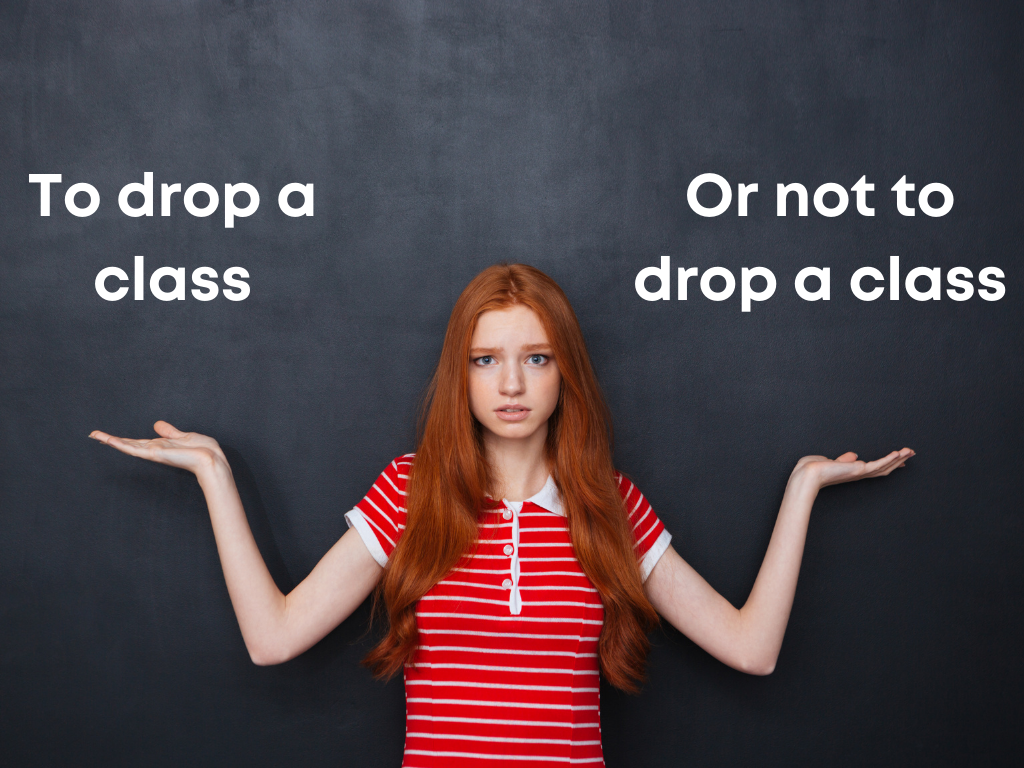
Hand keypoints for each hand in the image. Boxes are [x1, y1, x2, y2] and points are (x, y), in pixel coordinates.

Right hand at [89, 421, 226, 475]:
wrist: (211, 459)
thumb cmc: (203, 450)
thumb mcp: (184, 436)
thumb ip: (170, 432)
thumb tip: (156, 425)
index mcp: (161, 446)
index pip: (138, 442)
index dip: (124, 439)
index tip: (109, 435)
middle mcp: (155, 451)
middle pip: (129, 444)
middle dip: (111, 440)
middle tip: (94, 434)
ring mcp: (154, 453)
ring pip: (128, 446)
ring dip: (111, 440)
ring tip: (95, 435)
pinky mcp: (156, 454)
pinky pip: (135, 449)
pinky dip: (122, 444)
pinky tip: (110, 440)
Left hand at [792, 447, 914, 489]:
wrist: (807, 475)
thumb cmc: (813, 469)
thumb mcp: (832, 462)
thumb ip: (844, 460)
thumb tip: (853, 455)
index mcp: (852, 472)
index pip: (874, 467)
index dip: (888, 463)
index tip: (898, 459)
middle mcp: (858, 474)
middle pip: (883, 467)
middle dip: (898, 460)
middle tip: (911, 453)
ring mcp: (859, 473)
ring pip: (884, 466)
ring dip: (898, 459)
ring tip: (910, 452)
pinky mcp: (858, 470)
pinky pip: (877, 465)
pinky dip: (888, 459)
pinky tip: (898, 454)